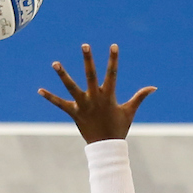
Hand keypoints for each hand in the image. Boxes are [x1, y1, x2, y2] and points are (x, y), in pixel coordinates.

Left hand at [38, 43, 155, 142]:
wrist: (106, 147)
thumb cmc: (119, 128)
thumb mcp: (129, 111)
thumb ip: (140, 97)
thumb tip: (154, 87)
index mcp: (108, 96)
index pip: (112, 73)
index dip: (113, 59)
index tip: (113, 45)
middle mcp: (95, 98)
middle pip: (90, 75)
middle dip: (88, 60)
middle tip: (85, 45)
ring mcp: (83, 105)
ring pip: (71, 87)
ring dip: (63, 75)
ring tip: (55, 63)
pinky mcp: (74, 113)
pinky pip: (59, 104)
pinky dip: (50, 97)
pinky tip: (39, 90)